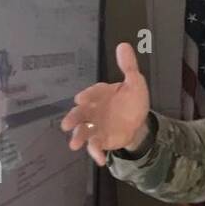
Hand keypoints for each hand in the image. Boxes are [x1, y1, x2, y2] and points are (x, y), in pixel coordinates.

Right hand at [60, 42, 151, 166]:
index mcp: (99, 94)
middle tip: (67, 124)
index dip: (87, 96)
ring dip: (78, 137)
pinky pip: (96, 146)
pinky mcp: (102, 139)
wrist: (138, 120)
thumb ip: (129, 67)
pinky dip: (96, 153)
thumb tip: (124, 45)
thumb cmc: (131, 100)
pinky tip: (101, 160)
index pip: (91, 94)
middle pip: (80, 114)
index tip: (81, 99)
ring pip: (83, 131)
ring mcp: (96, 126)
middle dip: (73, 119)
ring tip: (75, 144)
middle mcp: (93, 110)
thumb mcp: (135, 83)